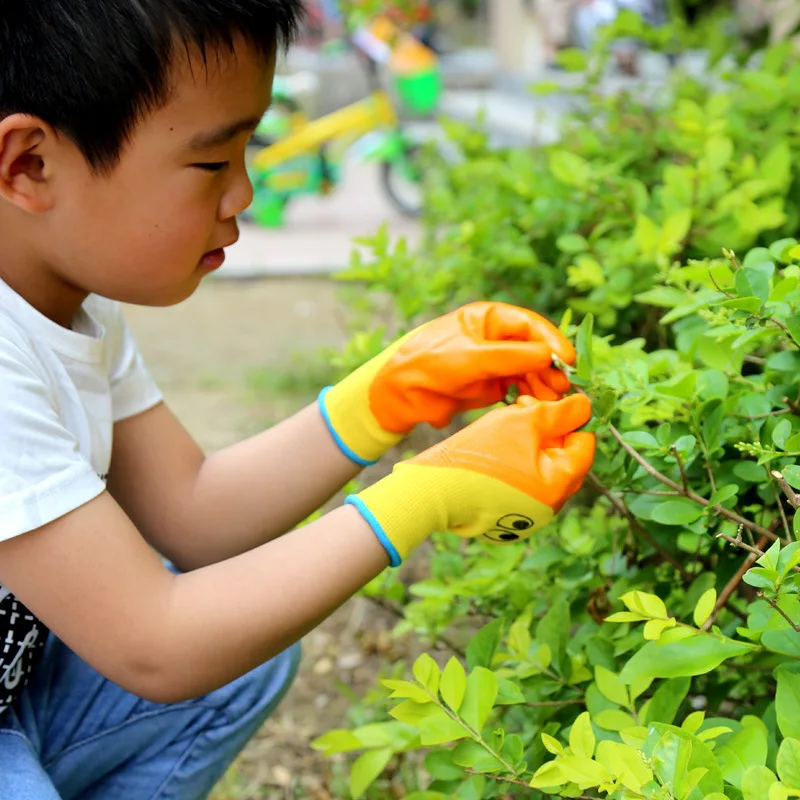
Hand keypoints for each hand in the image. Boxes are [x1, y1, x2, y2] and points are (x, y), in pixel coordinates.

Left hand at [320, 302, 575, 464]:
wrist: (398, 395)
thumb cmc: (426, 364)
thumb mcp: (469, 358)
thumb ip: (509, 357)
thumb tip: (549, 356)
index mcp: (488, 318)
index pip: (528, 325)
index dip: (551, 341)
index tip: (566, 360)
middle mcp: (494, 338)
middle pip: (534, 348)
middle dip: (550, 366)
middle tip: (563, 386)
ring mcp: (494, 363)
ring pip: (530, 370)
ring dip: (544, 383)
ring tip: (553, 399)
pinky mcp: (491, 386)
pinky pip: (519, 388)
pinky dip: (531, 396)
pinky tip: (537, 405)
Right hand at [345, 393, 594, 565]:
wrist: (430, 492)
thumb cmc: (476, 456)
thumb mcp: (520, 422)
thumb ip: (558, 413)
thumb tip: (584, 406)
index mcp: (557, 487)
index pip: (583, 446)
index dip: (573, 417)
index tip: (555, 398)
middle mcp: (547, 507)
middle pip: (562, 458)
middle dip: (549, 427)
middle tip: (527, 405)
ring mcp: (526, 515)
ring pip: (541, 468)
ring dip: (532, 441)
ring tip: (508, 420)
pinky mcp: (505, 516)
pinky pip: (523, 482)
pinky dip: (517, 461)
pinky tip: (497, 444)